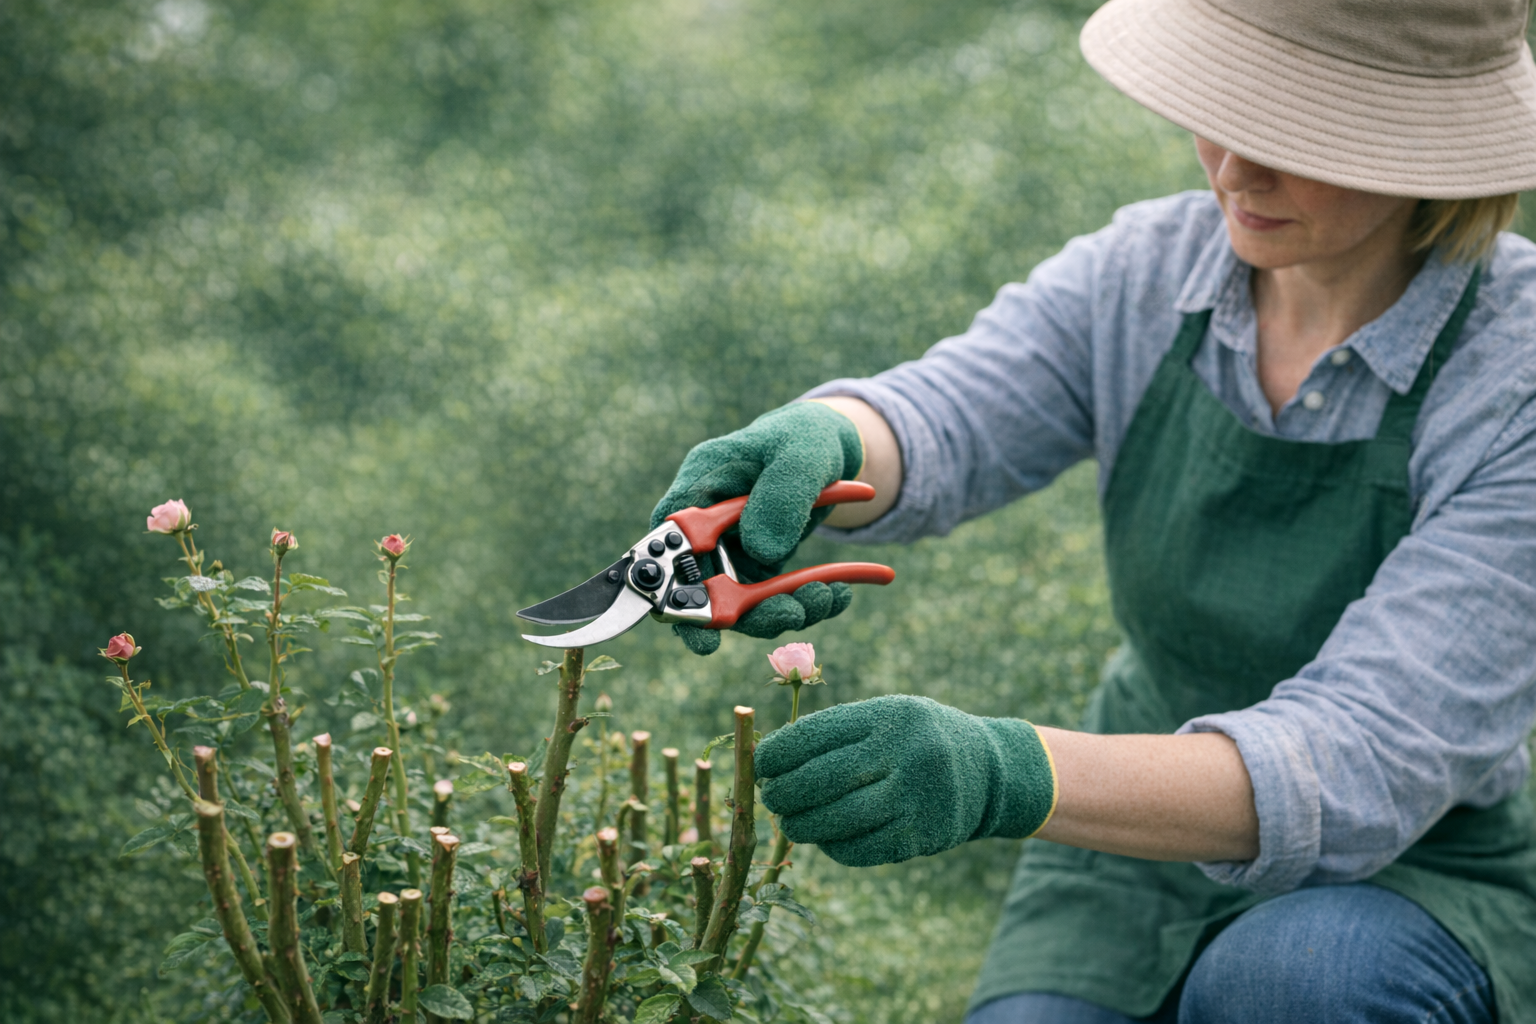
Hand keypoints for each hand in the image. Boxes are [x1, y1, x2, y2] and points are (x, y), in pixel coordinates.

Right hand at [651, 401, 863, 654]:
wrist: (830, 446)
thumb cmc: (807, 437)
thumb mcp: (802, 456)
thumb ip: (781, 497)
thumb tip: (763, 551)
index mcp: (702, 482)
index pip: (671, 537)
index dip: (675, 588)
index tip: (703, 631)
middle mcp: (707, 523)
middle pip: (701, 584)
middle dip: (744, 613)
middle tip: (791, 615)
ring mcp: (729, 548)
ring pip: (737, 602)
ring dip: (781, 610)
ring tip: (826, 597)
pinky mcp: (755, 564)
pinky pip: (771, 598)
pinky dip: (806, 602)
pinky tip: (839, 594)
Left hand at [754, 695, 1056, 865]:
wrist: (990, 770)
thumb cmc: (916, 739)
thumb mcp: (887, 716)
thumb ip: (838, 734)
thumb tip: (770, 762)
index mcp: (888, 716)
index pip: (815, 735)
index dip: (777, 754)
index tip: (760, 766)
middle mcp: (905, 752)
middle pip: (823, 779)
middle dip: (784, 793)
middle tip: (770, 798)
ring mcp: (918, 796)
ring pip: (840, 819)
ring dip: (803, 825)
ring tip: (790, 822)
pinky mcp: (925, 835)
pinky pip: (864, 849)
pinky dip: (835, 847)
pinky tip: (826, 839)